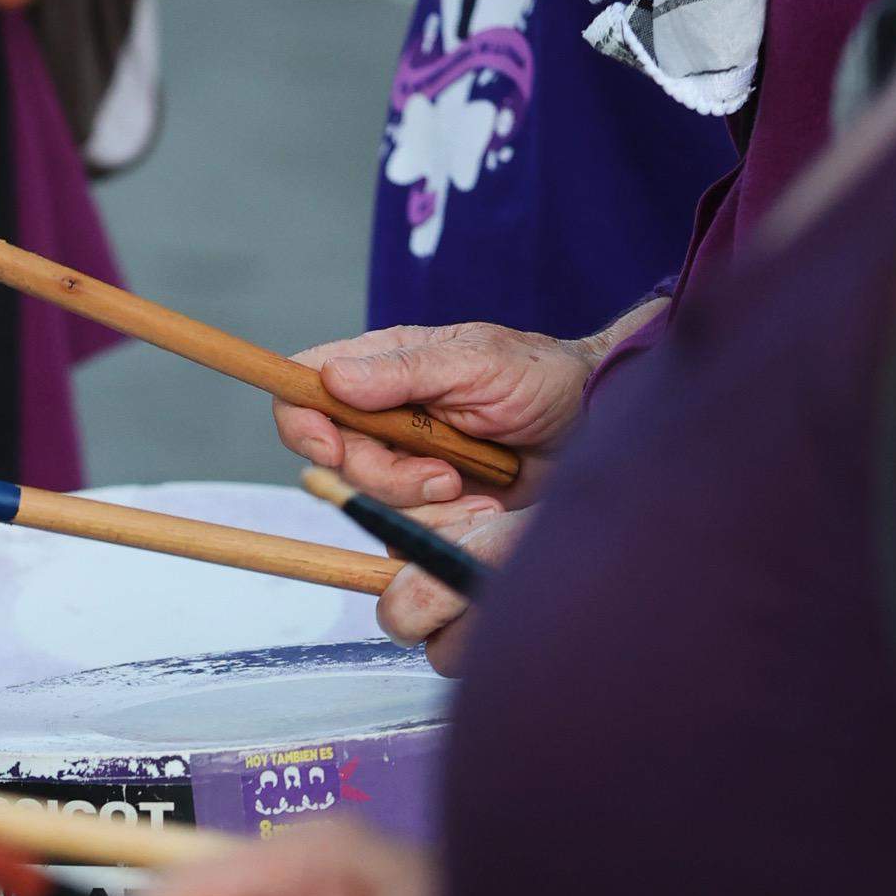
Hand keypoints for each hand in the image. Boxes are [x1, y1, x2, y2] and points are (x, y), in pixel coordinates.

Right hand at [283, 318, 601, 660]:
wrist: (592, 425)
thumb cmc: (539, 378)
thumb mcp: (475, 364)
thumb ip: (404, 370)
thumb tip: (333, 378)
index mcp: (382, 369)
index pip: (304, 388)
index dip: (303, 423)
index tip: (332, 448)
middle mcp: (382, 418)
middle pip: (335, 462)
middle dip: (387, 478)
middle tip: (444, 475)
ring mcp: (403, 465)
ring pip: (371, 503)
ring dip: (426, 505)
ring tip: (477, 487)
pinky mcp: (426, 508)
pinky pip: (408, 532)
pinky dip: (447, 527)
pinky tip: (484, 510)